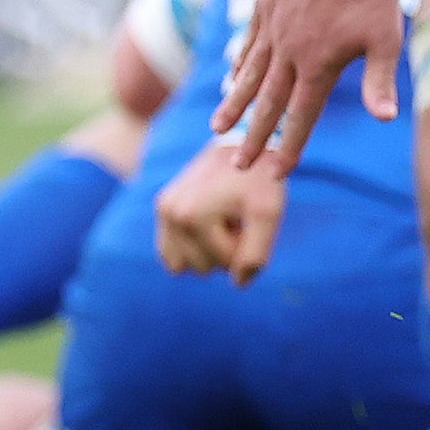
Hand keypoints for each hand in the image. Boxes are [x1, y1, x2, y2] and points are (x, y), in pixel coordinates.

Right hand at [156, 146, 288, 281]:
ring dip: (212, 248)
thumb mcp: (268, 213)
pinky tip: (209, 223)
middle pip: (206, 267)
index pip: (228, 262)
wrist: (242, 146)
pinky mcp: (161, 210)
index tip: (251, 216)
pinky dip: (195, 247)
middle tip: (237, 215)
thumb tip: (239, 283)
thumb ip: (256, 252)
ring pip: (189, 265)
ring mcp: (161, 212)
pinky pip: (173, 255)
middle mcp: (169, 214)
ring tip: (224, 216)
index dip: (248, 244)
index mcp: (192, 216)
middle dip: (229, 247)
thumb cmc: (259, 180)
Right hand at [215, 0, 402, 169]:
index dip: (290, 146)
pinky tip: (231, 77)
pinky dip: (239, 64)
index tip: (277, 173)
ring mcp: (272, 30)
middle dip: (254, 137)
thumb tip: (384, 119)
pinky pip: (248, 44)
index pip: (301, 116)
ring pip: (248, 75)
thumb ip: (381, 81)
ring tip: (218, 129)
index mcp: (318, 66)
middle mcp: (288, 53)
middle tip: (240, 165)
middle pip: (267, 103)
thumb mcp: (387, 39)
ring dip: (234, 105)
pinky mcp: (264, 7)